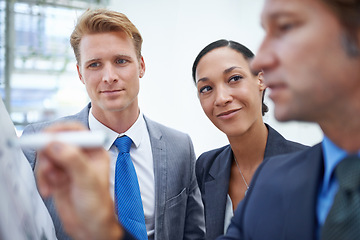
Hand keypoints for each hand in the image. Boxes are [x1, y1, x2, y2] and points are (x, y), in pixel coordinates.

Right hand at [35, 122, 122, 239]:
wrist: (90, 226)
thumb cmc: (98, 205)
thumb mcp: (88, 180)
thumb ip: (73, 160)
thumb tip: (57, 144)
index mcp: (94, 151)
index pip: (77, 131)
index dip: (60, 131)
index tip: (47, 137)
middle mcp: (81, 156)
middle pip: (58, 142)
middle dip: (49, 153)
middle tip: (46, 164)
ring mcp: (68, 166)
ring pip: (48, 156)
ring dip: (45, 168)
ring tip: (51, 181)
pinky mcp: (57, 176)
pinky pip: (43, 170)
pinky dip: (42, 179)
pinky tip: (49, 190)